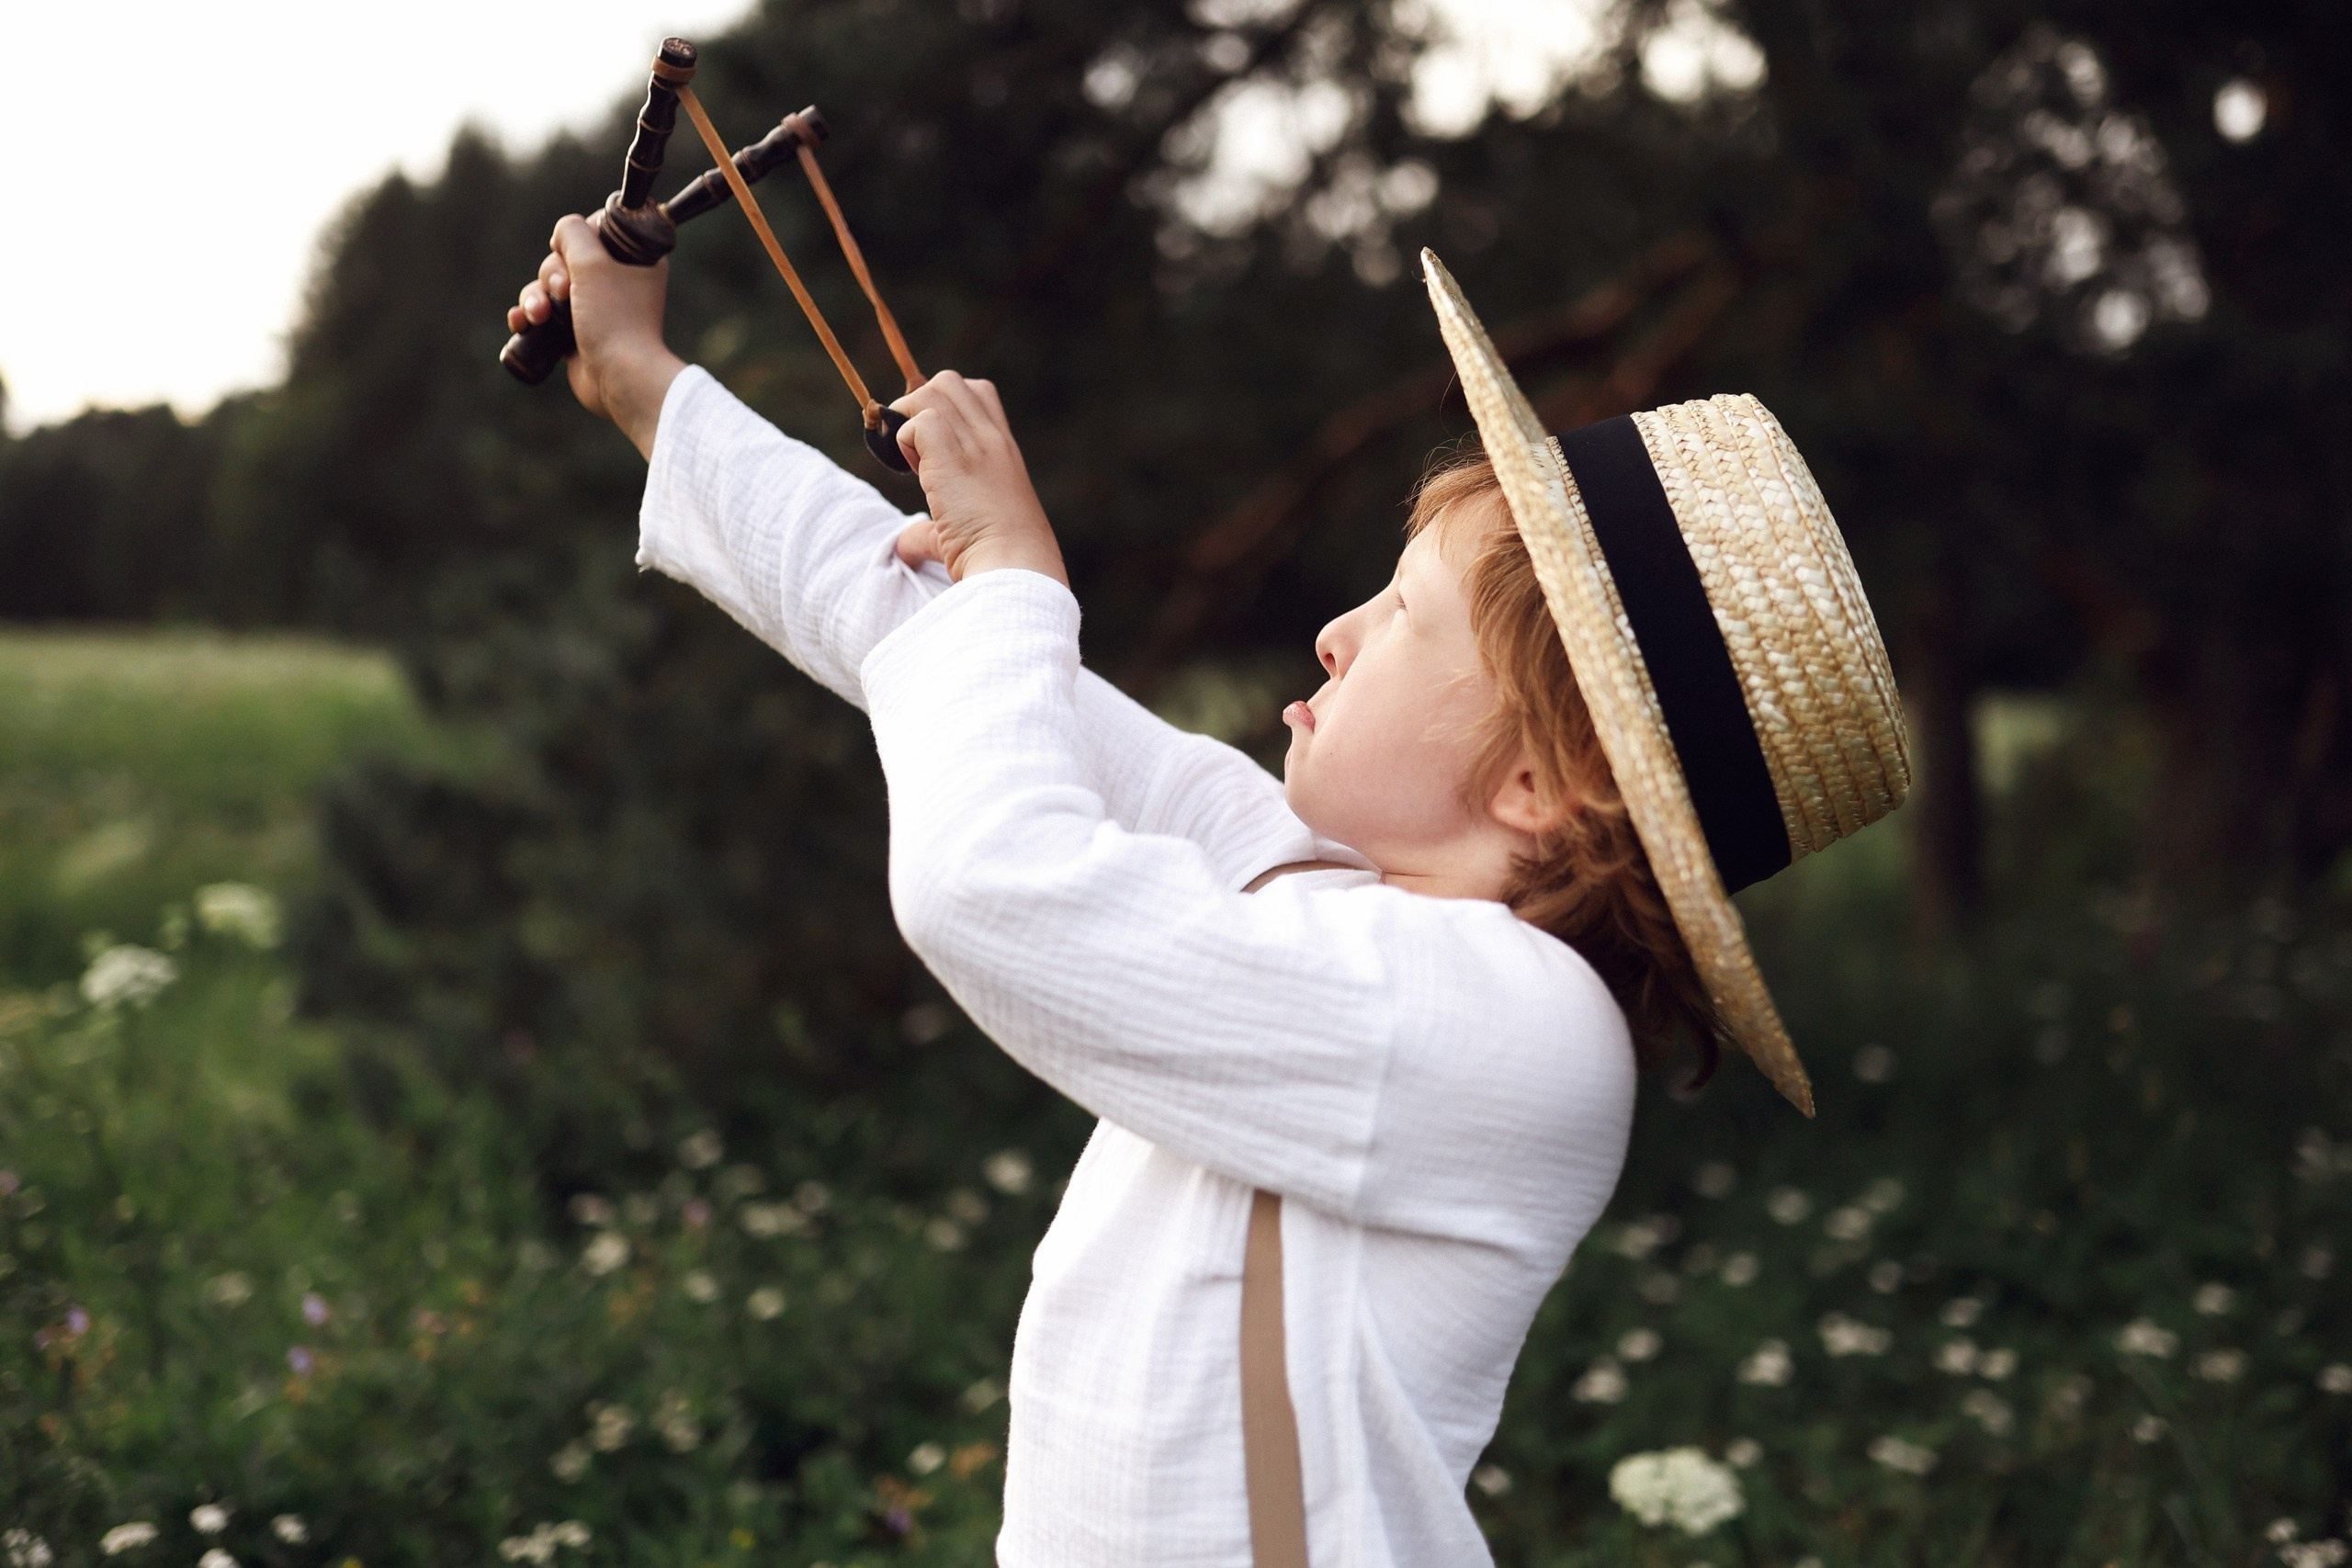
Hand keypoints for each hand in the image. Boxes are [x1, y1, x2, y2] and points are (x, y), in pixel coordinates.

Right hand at [508, 214, 685, 459]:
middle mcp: (617, 281)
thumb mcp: (593, 262)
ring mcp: (595, 308)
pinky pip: (543, 313)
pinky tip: (521, 323)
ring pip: (549, 286)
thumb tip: (563, 233)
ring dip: (535, 297)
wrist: (619, 378)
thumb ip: (573, 233)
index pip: (594, 229)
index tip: (579, 256)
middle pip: (565, 259)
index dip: (577, 240)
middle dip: (552, 275)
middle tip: (564, 293)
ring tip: (541, 316)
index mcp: (635, 260)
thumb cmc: (613, 318)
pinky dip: (528, 316)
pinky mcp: (576, 332)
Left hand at [889, 372, 1067, 585]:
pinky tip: (914, 475)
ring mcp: (976, 443)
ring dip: (909, 422)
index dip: (947, 409)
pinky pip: (916, 422)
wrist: (1015, 568)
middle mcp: (993, 439)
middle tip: (916, 453)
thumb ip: (933, 530)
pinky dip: (904, 442)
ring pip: (931, 391)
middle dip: (920, 407)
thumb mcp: (968, 530)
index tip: (934, 448)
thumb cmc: (999, 560)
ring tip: (914, 464)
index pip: (978, 393)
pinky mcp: (953, 457)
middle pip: (949, 381)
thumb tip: (905, 547)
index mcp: (1004, 449)